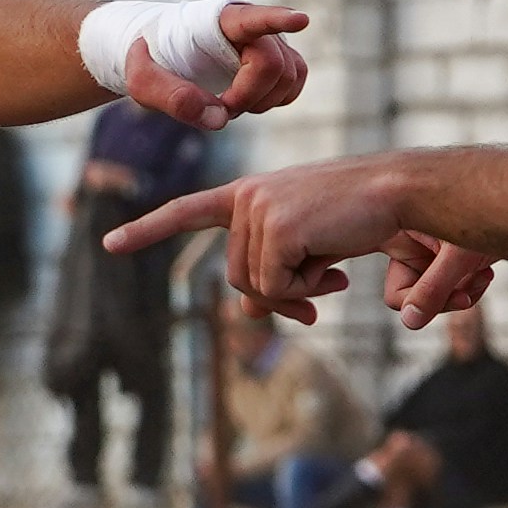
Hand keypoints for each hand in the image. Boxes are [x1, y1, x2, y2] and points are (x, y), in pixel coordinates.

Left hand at [104, 153, 478, 330]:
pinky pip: (275, 285)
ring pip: (253, 286)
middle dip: (278, 295)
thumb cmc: (359, 216)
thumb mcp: (309, 247)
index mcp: (248, 194)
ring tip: (332, 272)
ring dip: (294, 293)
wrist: (398, 192)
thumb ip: (274, 273)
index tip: (109, 244)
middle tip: (320, 292)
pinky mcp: (276, 226)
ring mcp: (257, 209)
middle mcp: (245, 197)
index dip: (148, 230)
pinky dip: (306, 289)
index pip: (187, 212)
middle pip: (236, 276)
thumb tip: (245, 316)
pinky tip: (335, 267)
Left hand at [119, 3, 315, 124]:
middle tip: (216, 106)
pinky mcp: (278, 60)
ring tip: (226, 102)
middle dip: (248, 96)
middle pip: (273, 65)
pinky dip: (274, 101)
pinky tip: (247, 103)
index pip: (253, 18)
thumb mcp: (142, 81)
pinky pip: (293, 85)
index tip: (301, 20)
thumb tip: (218, 119)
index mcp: (219, 20)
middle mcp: (252, 26)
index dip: (278, 20)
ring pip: (290, 78)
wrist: (160, 55)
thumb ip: (172, 97)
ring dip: (261, 101)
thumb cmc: (151, 61)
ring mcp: (269, 42)